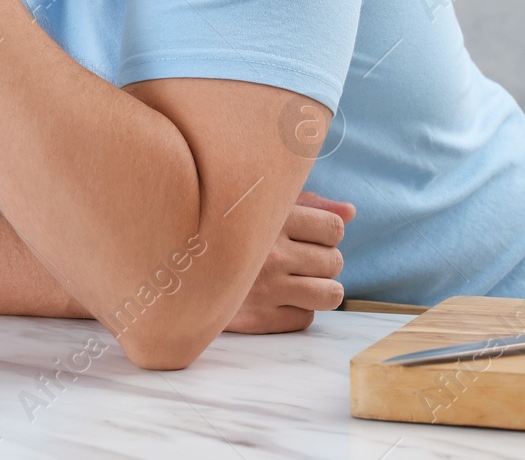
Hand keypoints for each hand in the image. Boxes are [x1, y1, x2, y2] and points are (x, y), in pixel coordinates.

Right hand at [225, 190, 354, 333]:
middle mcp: (272, 254)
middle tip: (297, 259)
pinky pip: (306, 319)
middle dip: (322, 261)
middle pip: (335, 262)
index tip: (308, 235)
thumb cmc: (225, 231)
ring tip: (299, 282)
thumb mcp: (261, 205)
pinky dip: (297, 310)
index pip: (334, 228)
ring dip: (320, 289)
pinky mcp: (259, 320)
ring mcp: (266, 289)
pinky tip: (277, 299)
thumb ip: (308, 204)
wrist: (174, 270)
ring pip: (330, 294)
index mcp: (272, 219)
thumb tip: (350, 212)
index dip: (327, 233)